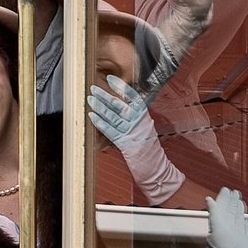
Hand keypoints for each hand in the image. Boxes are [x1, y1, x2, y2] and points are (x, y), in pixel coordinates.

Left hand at [88, 76, 184, 205]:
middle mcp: (139, 121)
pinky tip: (92, 116)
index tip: (110, 78)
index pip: (132, 96)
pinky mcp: (127, 144)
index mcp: (144, 116)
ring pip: (114, 116)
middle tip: (92, 88)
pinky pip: (111, 131)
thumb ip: (133, 119)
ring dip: (100, 107)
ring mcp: (133, 132)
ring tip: (90, 100)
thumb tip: (117, 108)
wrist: (157, 169)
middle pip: (120, 105)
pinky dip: (101, 123)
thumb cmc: (148, 150)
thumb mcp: (143, 130)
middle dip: (104, 95)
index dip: (121, 86)